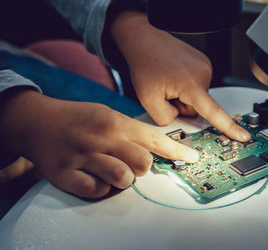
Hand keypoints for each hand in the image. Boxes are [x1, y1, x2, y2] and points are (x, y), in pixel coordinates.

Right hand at [0, 90, 197, 197]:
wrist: (36, 121)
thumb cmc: (77, 118)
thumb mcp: (106, 114)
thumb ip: (130, 131)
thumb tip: (157, 148)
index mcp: (113, 121)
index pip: (153, 138)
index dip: (176, 150)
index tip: (192, 158)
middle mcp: (100, 137)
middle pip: (143, 163)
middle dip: (142, 168)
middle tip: (130, 162)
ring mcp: (83, 156)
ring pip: (123, 179)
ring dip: (123, 179)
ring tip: (112, 170)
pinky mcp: (66, 174)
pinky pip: (97, 191)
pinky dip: (100, 189)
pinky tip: (94, 177)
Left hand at [112, 12, 250, 141]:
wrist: (144, 39)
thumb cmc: (145, 62)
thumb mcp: (148, 100)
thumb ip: (166, 119)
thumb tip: (179, 121)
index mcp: (191, 83)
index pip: (214, 112)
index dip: (229, 127)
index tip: (243, 136)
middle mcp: (203, 73)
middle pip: (199, 108)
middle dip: (182, 106)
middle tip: (165, 92)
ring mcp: (204, 67)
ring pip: (197, 98)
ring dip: (182, 96)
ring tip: (167, 82)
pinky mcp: (202, 64)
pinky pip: (196, 86)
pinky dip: (184, 87)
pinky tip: (173, 77)